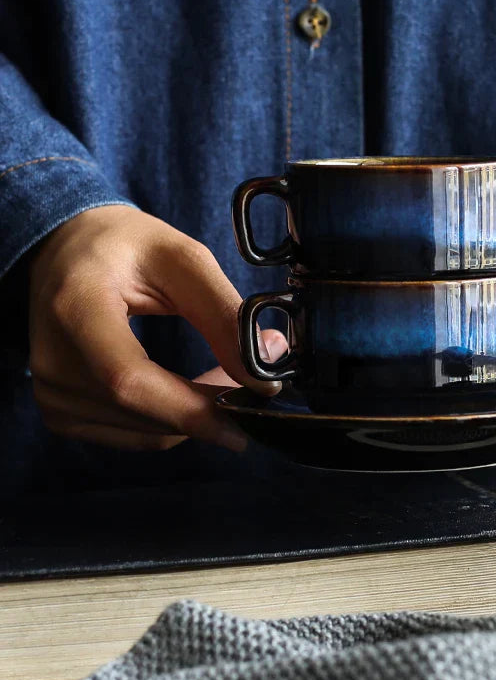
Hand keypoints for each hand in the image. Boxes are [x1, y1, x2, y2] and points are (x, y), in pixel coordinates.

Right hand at [28, 205, 284, 450]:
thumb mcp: (183, 260)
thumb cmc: (125, 246)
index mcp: (74, 310)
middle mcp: (50, 363)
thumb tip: (262, 375)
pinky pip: (136, 434)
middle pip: (144, 412)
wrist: (65, 249)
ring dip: (199, 415)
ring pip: (148, 432)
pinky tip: (197, 391)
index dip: (193, 407)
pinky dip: (176, 420)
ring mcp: (51, 394)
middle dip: (213, 406)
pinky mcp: (60, 413)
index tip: (252, 408)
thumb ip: (223, 314)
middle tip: (260, 381)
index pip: (128, 380)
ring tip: (232, 376)